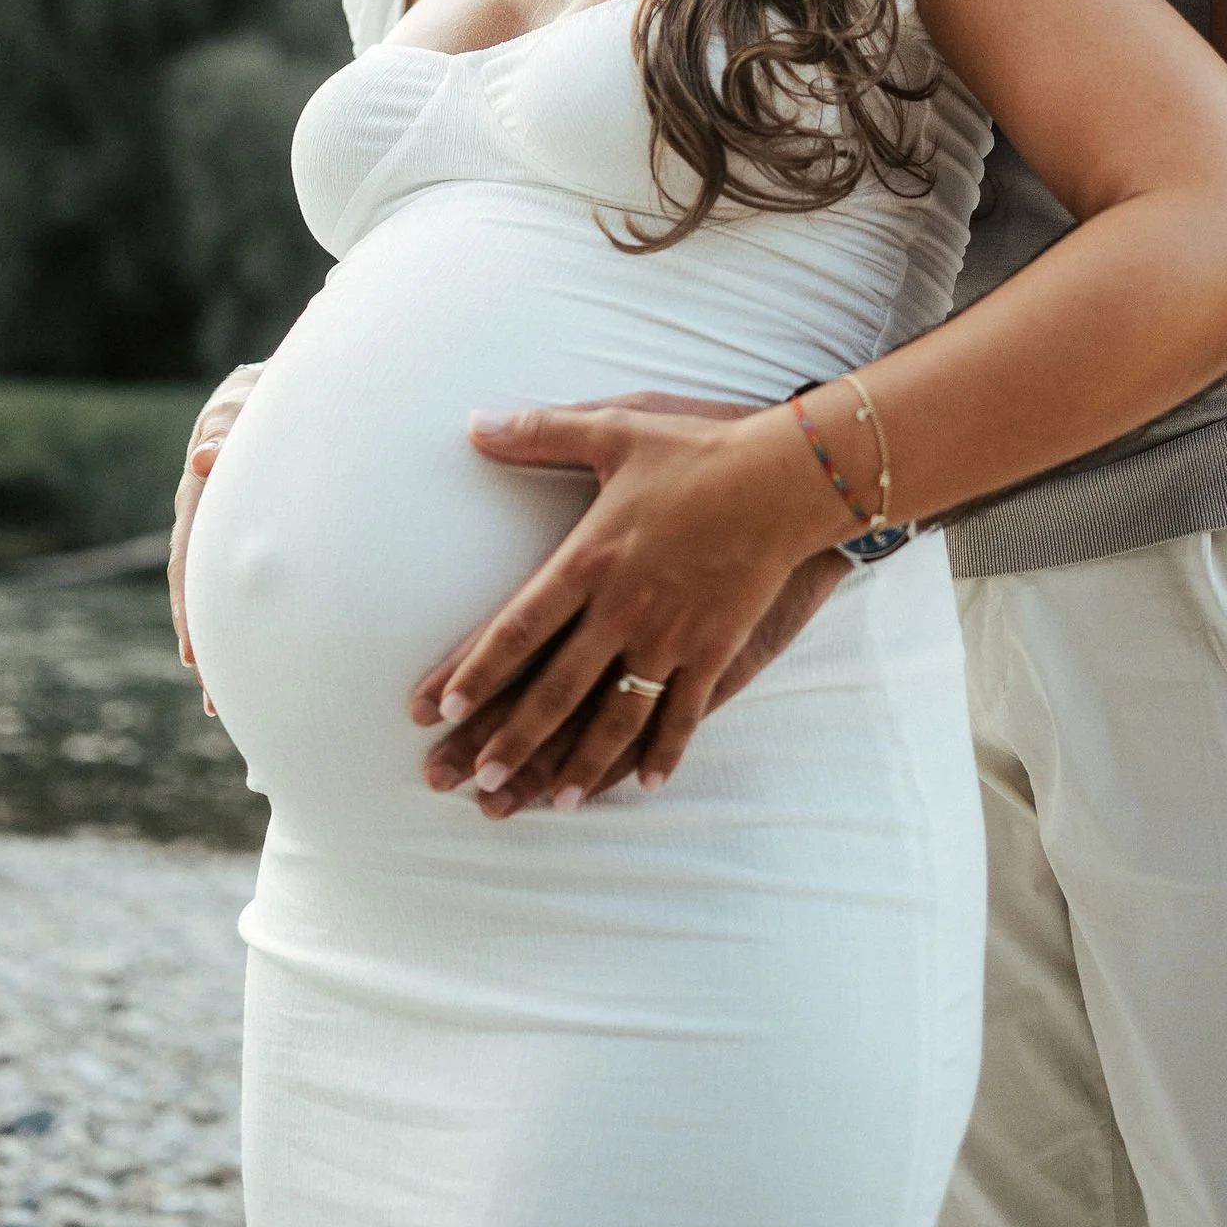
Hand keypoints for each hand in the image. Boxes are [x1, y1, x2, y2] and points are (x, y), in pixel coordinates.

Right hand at [168, 360, 265, 699]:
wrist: (270, 394)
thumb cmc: (255, 398)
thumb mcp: (241, 406)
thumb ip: (227, 428)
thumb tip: (209, 458)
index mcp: (199, 497)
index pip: (188, 560)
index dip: (189, 608)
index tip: (193, 654)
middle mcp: (207, 523)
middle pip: (198, 594)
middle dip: (206, 646)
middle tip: (213, 698)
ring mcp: (227, 535)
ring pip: (220, 597)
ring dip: (223, 646)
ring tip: (225, 702)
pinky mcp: (249, 540)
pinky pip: (244, 586)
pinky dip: (247, 623)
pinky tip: (261, 661)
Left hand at [406, 392, 849, 810]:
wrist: (785, 476)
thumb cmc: (697, 448)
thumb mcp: (614, 428)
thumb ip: (539, 432)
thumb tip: (473, 424)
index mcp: (591, 557)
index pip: (519, 626)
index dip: (477, 670)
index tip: (442, 707)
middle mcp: (623, 607)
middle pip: (556, 687)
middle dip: (513, 737)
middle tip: (475, 777)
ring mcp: (671, 635)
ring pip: (615, 716)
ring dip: (580, 763)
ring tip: (550, 802)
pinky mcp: (715, 648)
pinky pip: (684, 714)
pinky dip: (664, 752)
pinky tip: (648, 786)